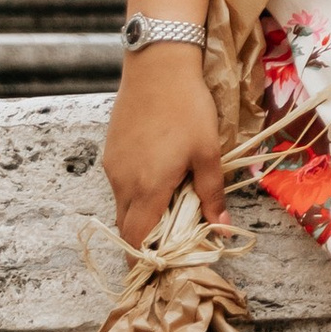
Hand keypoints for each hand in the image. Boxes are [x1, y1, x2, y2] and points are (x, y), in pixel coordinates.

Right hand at [102, 45, 223, 248]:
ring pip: (122, 204)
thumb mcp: (207, 152)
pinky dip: (135, 191)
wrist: (158, 65)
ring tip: (170, 204)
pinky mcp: (110, 150)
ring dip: (141, 213)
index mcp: (148, 188)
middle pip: (126, 226)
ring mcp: (112, 165)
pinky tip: (158, 175)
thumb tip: (221, 228)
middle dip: (146, 239)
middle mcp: (123, 181)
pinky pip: (119, 182)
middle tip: (172, 238)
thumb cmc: (187, 108)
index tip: (161, 266)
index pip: (137, 240)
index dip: (146, 258)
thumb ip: (211, 194)